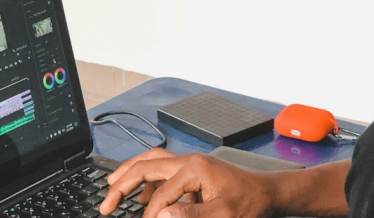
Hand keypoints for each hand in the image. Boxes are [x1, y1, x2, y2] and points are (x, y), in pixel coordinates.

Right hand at [100, 148, 274, 217]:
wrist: (268, 194)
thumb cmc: (250, 203)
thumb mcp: (223, 214)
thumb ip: (191, 215)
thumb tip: (160, 215)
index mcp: (194, 168)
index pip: (160, 194)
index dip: (149, 215)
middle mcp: (188, 161)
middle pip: (145, 166)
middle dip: (122, 183)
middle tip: (105, 203)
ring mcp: (190, 164)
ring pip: (151, 162)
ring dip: (130, 173)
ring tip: (111, 186)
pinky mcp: (193, 172)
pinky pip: (162, 170)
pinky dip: (146, 179)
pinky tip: (141, 194)